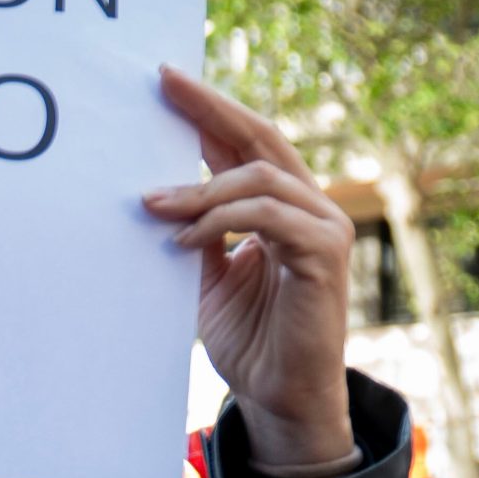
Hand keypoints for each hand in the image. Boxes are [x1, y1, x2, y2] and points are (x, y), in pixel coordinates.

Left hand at [145, 68, 355, 468]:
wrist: (279, 396)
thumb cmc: (249, 338)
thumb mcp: (206, 278)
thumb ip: (193, 233)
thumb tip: (153, 195)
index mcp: (280, 205)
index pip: (244, 142)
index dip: (208, 110)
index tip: (165, 81)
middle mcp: (308, 206)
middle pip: (260, 138)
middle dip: (210, 109)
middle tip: (164, 85)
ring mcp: (323, 227)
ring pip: (260, 178)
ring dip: (200, 189)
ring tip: (153, 206)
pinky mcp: (325, 255)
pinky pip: (269, 218)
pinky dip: (222, 223)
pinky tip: (185, 243)